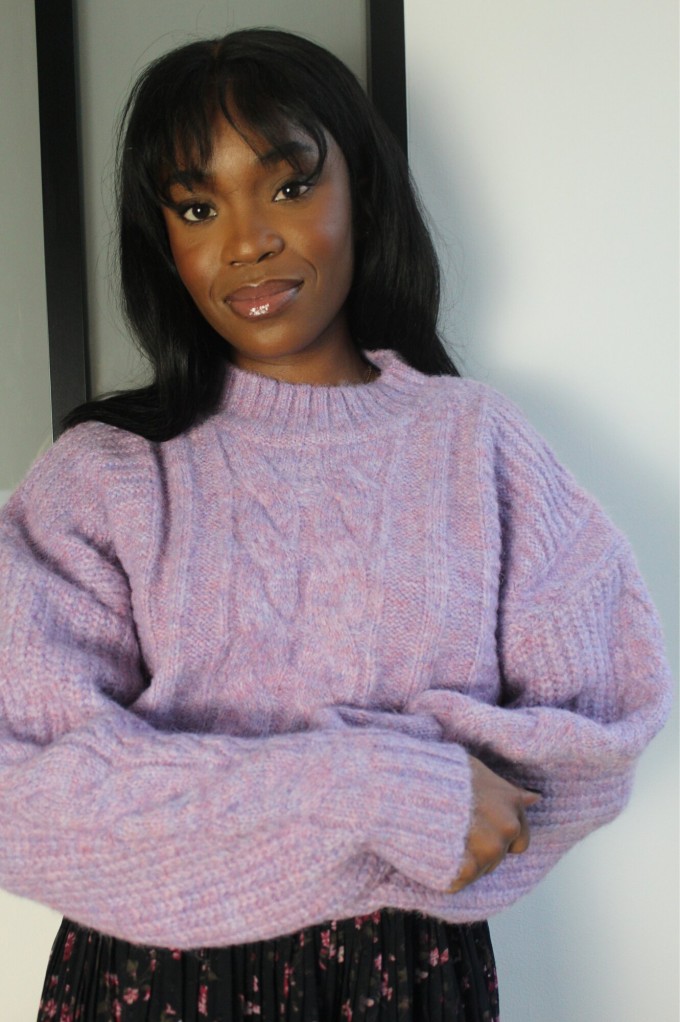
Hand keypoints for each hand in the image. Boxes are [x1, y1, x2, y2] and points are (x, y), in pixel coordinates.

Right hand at [447, 755, 539, 893]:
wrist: (410, 786)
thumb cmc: (442, 773)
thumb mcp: (478, 771)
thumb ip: (507, 791)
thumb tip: (534, 798)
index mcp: (512, 805)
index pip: (519, 841)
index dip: (498, 838)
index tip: (478, 831)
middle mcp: (506, 829)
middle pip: (497, 857)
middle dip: (480, 850)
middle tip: (455, 833)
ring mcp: (488, 851)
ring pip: (479, 871)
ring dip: (463, 861)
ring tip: (442, 839)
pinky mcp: (465, 870)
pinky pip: (458, 881)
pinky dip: (446, 872)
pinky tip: (434, 852)